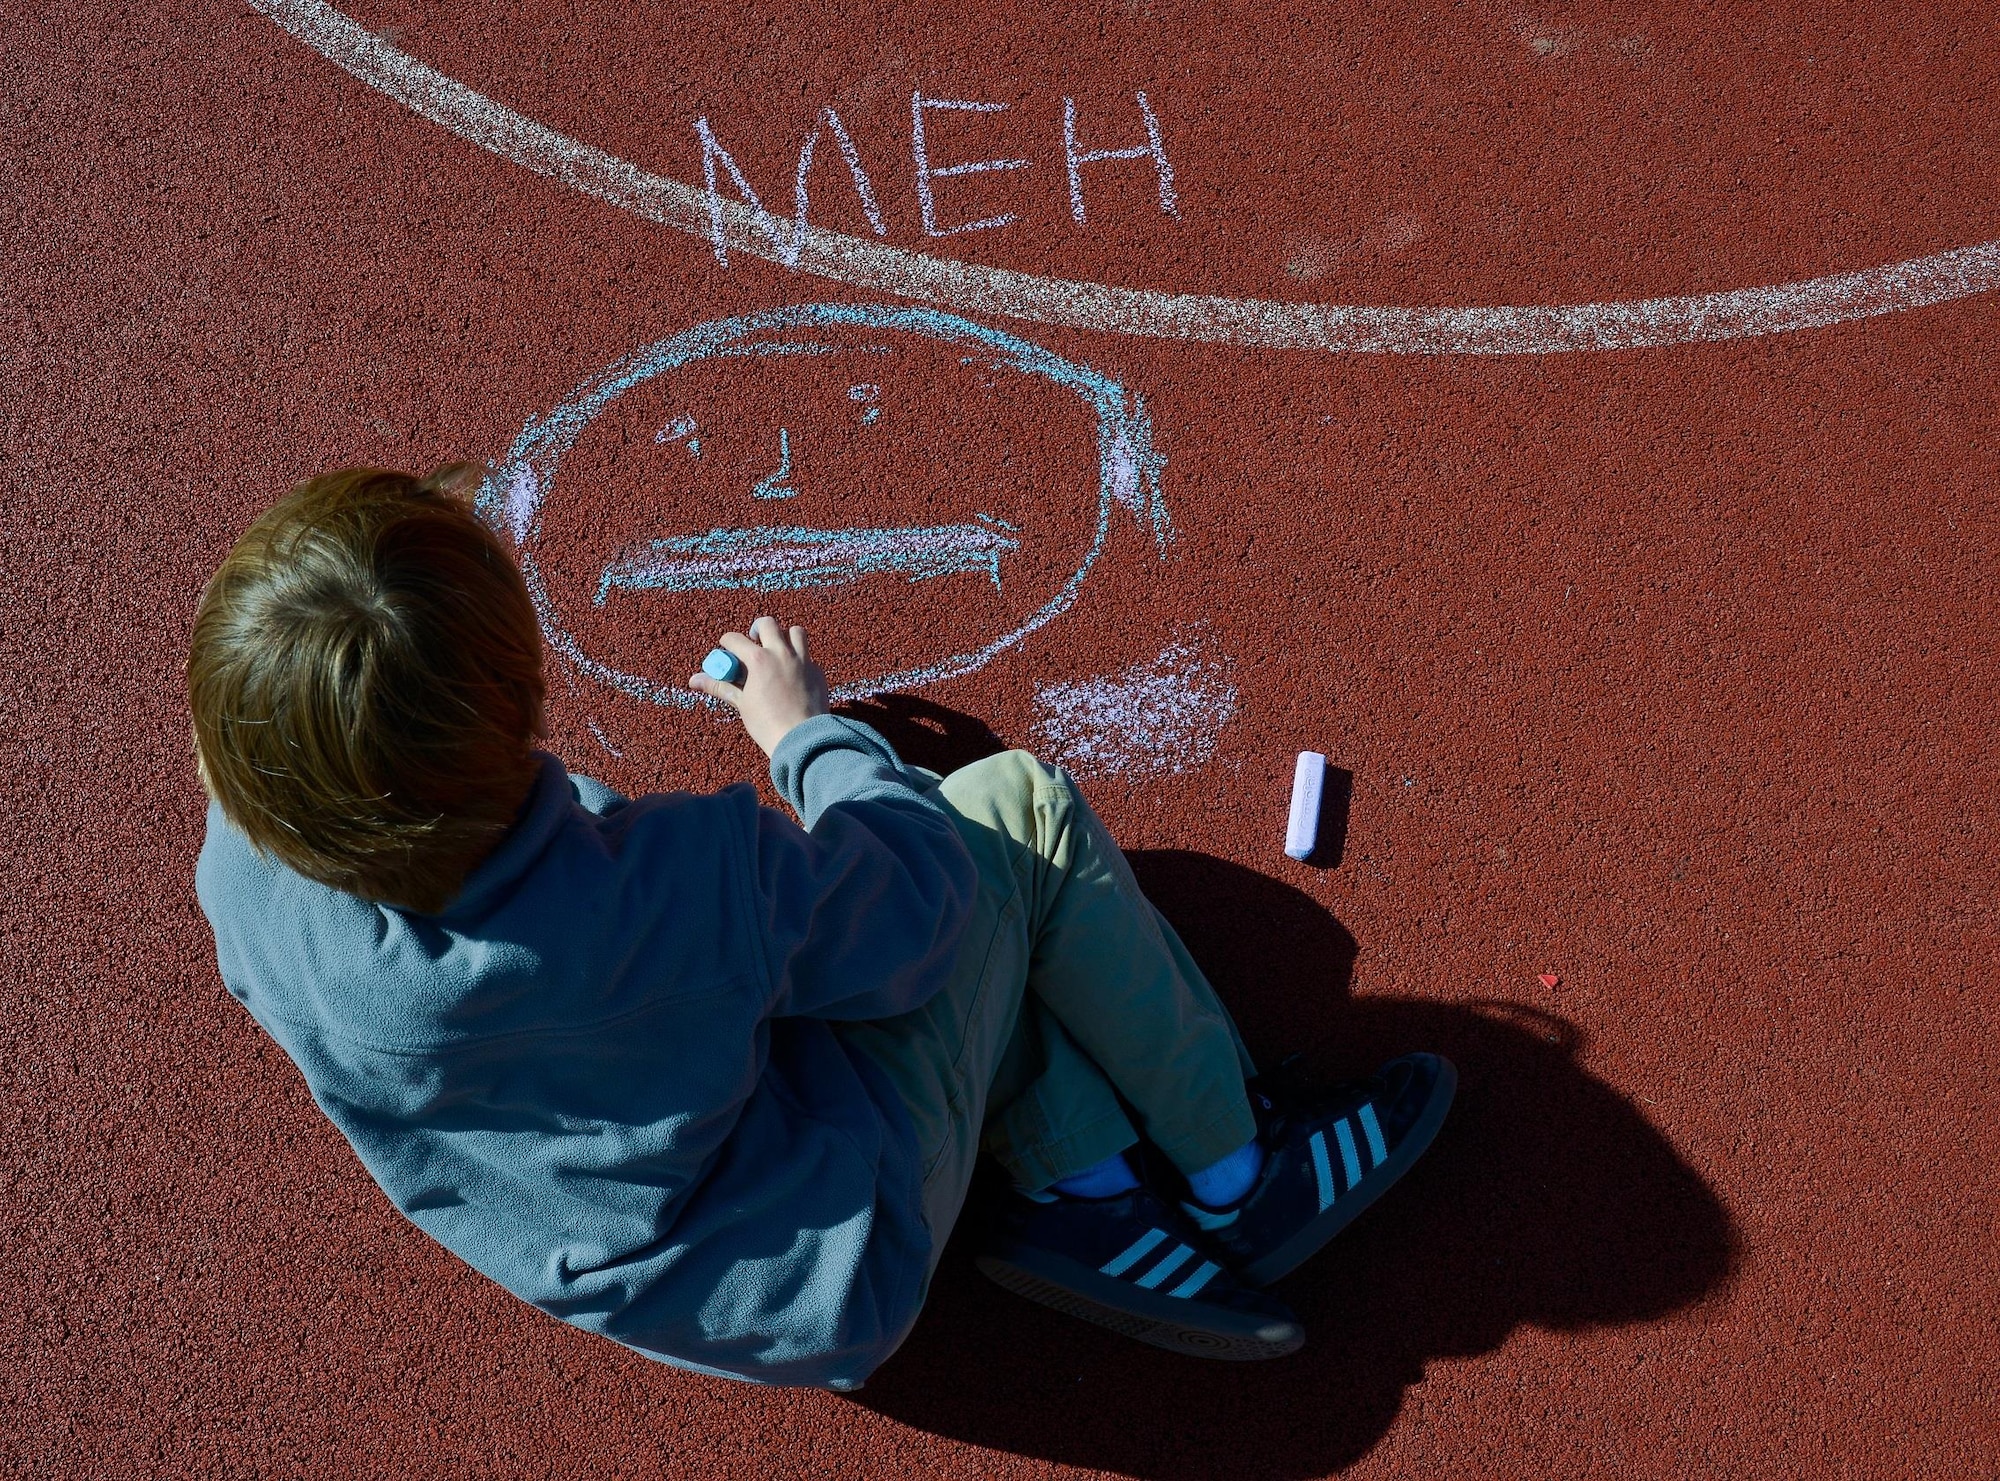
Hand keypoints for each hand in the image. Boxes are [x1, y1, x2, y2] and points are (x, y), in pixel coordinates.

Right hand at [688, 617, 829, 757]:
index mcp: (759, 659)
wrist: (802, 739)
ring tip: (777, 649)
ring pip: (796, 632)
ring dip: (785, 636)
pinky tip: (793, 673)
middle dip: (757, 628)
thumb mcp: (741, 703)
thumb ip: (720, 686)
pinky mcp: (818, 671)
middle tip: (754, 640)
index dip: (727, 642)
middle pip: (768, 624)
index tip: (726, 648)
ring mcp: (803, 660)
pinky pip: (809, 655)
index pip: (736, 639)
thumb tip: (694, 680)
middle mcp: (782, 653)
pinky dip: (799, 657)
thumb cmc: (768, 724)